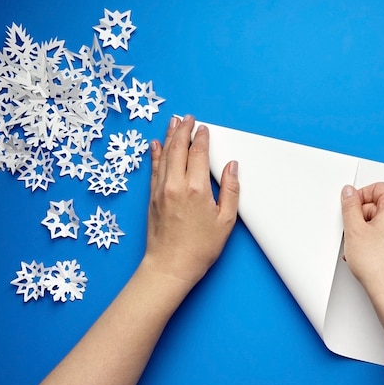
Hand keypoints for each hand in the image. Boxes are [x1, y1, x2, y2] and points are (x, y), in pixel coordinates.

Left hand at [142, 115, 239, 286]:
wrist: (170, 266)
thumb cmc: (199, 248)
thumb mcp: (225, 221)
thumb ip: (230, 190)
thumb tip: (232, 167)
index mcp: (197, 189)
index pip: (198, 153)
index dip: (202, 138)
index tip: (204, 129)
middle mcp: (175, 185)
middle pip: (178, 148)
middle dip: (184, 130)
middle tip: (188, 118)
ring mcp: (160, 190)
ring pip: (164, 155)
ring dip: (169, 136)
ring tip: (174, 122)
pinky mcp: (152, 197)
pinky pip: (153, 168)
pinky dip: (155, 154)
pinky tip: (155, 145)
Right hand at [340, 182, 383, 307]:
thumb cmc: (379, 266)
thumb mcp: (354, 229)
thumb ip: (350, 205)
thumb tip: (349, 192)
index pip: (377, 188)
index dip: (359, 197)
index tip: (349, 208)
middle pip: (380, 204)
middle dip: (362, 216)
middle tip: (354, 232)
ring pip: (382, 220)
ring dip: (367, 229)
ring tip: (359, 246)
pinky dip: (375, 238)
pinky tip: (366, 252)